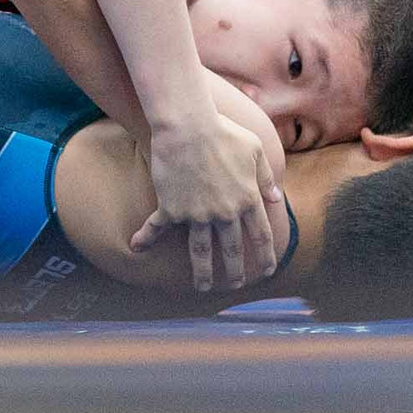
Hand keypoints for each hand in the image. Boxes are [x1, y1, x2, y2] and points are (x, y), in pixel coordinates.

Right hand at [135, 112, 282, 293]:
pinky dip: (145, 238)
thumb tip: (277, 198)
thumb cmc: (222, 131)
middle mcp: (224, 213)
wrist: (187, 125)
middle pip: (231, 249)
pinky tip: (136, 248)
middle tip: (236, 285)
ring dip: (203, 272)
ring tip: (203, 287)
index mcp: (247, 199)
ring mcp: (197, 213)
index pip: (261, 236)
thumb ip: (266, 176)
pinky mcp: (171, 208)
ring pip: (200, 250)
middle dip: (235, 272)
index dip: (265, 256)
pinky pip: (158, 228)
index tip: (266, 271)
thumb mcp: (255, 149)